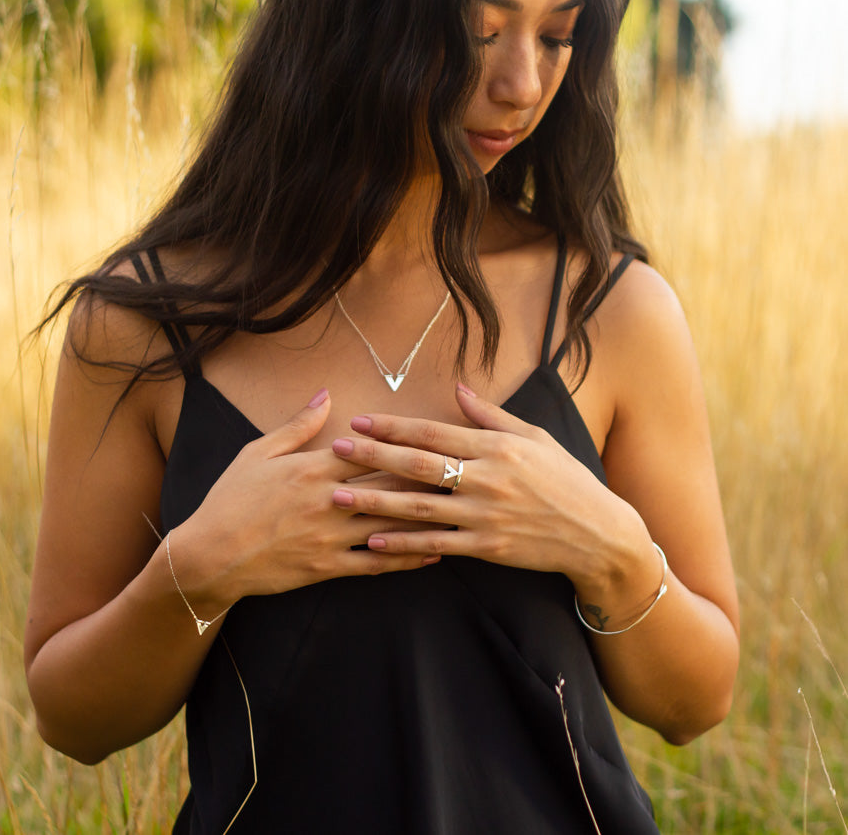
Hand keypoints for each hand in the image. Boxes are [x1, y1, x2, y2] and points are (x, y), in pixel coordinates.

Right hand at [173, 389, 441, 609]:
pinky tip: (434, 553)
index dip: (407, 443)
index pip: (370, 450)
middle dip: (431, 479)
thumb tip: (326, 395)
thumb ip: (297, 425)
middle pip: (390, 485)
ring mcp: (331, 535)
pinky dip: (407, 557)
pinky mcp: (328, 566)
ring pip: (391, 523)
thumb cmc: (230, 499)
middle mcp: (329, 500)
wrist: (209, 555)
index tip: (439, 438)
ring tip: (464, 510)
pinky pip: (376, 562)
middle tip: (468, 472)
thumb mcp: (257, 453)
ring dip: (429, 517)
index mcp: (314, 468)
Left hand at [329, 383, 634, 586]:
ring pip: (419, 507)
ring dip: (375, 501)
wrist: (597, 534)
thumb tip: (456, 388)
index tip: (361, 421)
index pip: (433, 432)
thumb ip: (491, 415)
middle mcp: (487, 478)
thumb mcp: (535, 437)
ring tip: (339, 494)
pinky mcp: (487, 547)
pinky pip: (436, 544)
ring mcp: (485, 515)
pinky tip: (373, 539)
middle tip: (337, 450)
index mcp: (496, 447)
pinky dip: (403, 543)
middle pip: (418, 465)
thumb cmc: (566, 479)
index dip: (393, 426)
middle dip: (373, 456)